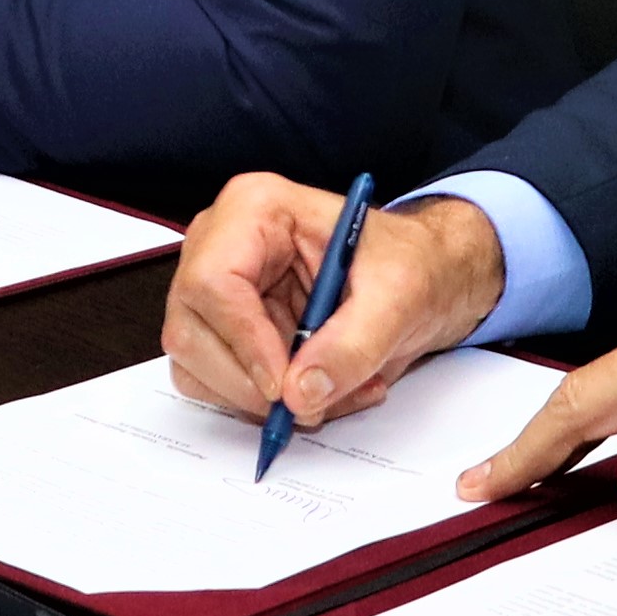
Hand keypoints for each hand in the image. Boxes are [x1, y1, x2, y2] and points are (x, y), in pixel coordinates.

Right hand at [167, 184, 501, 426]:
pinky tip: (316, 390)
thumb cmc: (411, 265)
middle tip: (308, 406)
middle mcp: (220, 245)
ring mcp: (214, 289)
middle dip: (248, 382)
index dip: (243, 342)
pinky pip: (215, 382)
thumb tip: (300, 394)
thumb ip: (353, 345)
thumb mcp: (399, 299)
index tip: (283, 387)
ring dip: (258, 399)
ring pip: (194, 364)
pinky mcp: (223, 329)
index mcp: (254, 209)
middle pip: (190, 330)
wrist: (426, 277)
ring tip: (329, 395)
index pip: (212, 282)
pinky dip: (261, 402)